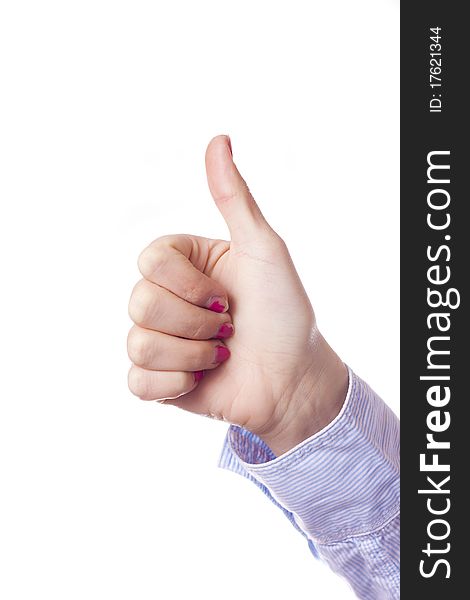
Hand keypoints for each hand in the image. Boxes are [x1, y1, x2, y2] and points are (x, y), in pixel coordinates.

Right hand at [127, 135, 347, 455]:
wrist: (294, 378)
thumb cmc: (284, 312)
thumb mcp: (263, 249)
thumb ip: (234, 198)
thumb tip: (219, 139)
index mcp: (186, 265)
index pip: (149, 260)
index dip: (187, 283)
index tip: (226, 295)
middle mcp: (169, 299)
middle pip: (140, 302)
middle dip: (195, 322)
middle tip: (229, 327)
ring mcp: (162, 340)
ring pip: (139, 343)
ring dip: (192, 354)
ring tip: (221, 355)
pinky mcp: (159, 380)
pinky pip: (137, 381)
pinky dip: (176, 384)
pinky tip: (202, 380)